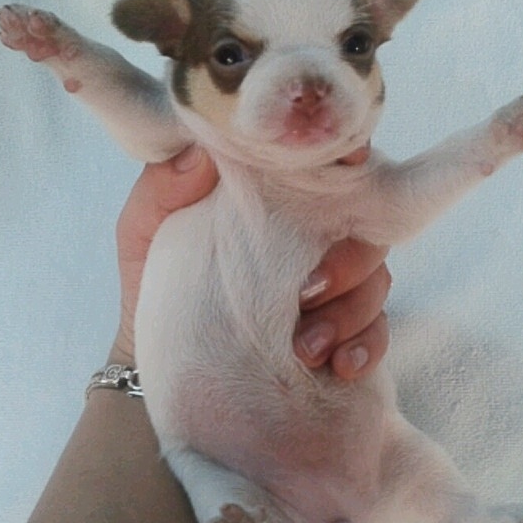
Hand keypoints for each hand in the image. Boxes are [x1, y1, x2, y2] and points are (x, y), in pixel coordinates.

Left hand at [109, 145, 391, 378]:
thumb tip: (202, 156)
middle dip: (348, 262)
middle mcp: (316, 235)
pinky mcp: (343, 334)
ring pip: (377, 283)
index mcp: (278, 198)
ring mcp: (336, 286)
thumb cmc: (155, 278)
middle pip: (366, 229)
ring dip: (349, 314)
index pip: (329, 167)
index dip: (350, 159)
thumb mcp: (145, 228)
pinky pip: (377, 334)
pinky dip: (365, 348)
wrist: (156, 359)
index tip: (353, 166)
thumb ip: (164, 187)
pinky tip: (341, 366)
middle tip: (305, 293)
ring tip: (305, 348)